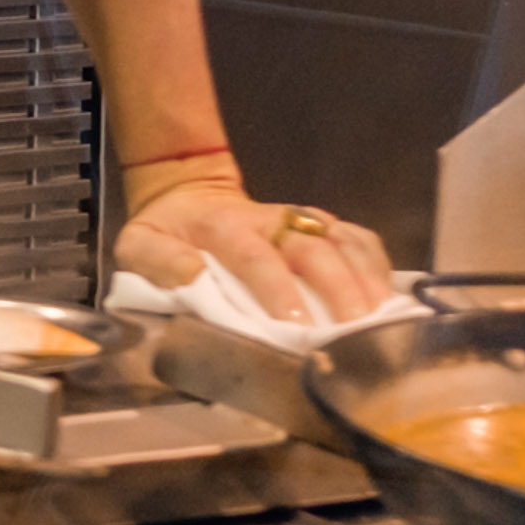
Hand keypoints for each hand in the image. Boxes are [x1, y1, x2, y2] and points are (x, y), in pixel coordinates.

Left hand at [116, 162, 394, 326]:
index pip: (256, 256)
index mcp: (223, 226)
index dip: (278, 288)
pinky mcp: (319, 225)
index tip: (296, 324)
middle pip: (313, 248)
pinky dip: (376, 262)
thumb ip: (158, 260)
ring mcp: (299, 220)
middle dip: (337, 288)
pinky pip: (357, 237)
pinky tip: (386, 294)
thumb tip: (193, 276)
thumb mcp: (137, 243)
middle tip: (352, 330)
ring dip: (365, 277)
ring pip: (342, 240)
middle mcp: (269, 219)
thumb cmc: (165, 231)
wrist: (188, 193)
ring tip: (379, 318)